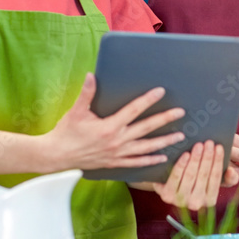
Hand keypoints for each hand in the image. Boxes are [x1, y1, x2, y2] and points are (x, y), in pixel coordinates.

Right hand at [45, 74, 185, 171]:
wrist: (57, 156)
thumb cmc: (66, 132)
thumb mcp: (76, 111)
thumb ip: (87, 93)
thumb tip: (92, 75)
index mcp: (109, 127)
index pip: (133, 110)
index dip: (148, 99)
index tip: (161, 91)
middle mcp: (117, 141)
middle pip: (146, 128)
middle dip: (165, 120)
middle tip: (181, 113)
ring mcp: (118, 154)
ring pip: (146, 147)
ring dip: (164, 141)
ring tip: (180, 136)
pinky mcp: (115, 163)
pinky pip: (136, 163)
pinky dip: (150, 160)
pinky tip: (162, 157)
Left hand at [152, 140, 225, 210]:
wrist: (170, 185)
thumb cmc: (196, 180)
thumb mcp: (213, 179)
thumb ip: (229, 177)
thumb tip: (231, 171)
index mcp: (210, 200)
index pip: (216, 178)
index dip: (218, 161)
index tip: (219, 147)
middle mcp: (196, 204)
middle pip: (203, 176)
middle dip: (207, 157)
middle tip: (209, 142)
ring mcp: (180, 201)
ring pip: (190, 176)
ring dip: (196, 159)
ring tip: (199, 145)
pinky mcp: (167, 195)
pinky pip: (176, 177)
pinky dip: (182, 165)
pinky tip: (186, 154)